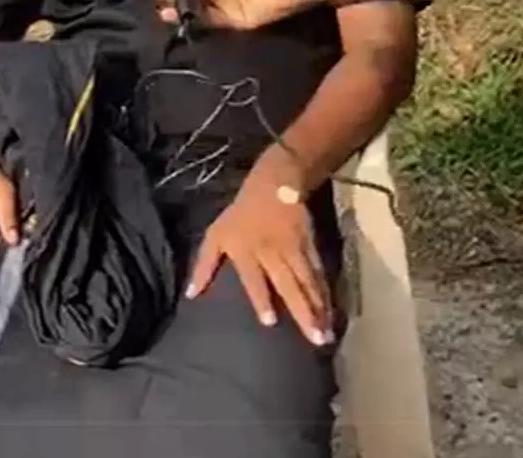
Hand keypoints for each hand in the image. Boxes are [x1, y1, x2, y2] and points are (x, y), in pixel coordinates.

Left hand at [187, 156, 332, 345]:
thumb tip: (190, 295)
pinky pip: (319, 274)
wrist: (274, 184)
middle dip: (302, 312)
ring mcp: (294, 250)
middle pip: (289, 285)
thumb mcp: (215, 235)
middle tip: (315, 339)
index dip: (261, 298)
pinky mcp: (310, 247)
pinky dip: (326, 294)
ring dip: (319, 309)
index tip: (270, 322)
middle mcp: (272, 253)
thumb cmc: (240, 214)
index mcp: (246, 252)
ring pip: (308, 282)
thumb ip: (203, 265)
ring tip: (326, 335)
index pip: (254, 278)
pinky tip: (332, 313)